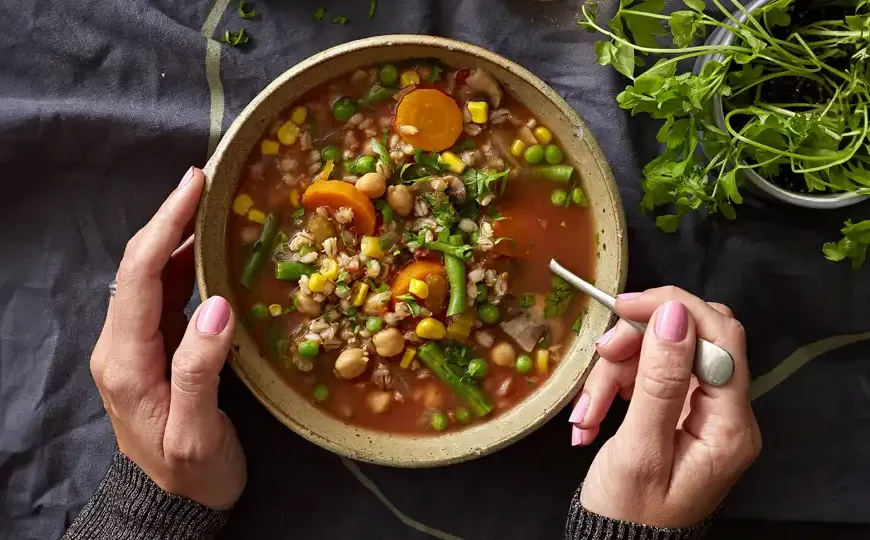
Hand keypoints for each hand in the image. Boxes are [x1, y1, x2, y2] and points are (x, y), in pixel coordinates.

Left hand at [90, 167, 245, 509]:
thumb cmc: (191, 472)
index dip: (165, 224)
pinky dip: (188, 263)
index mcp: (125, 360)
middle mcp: (122, 344)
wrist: (175, 504)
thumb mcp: (197, 432)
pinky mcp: (156, 349)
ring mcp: (136, 345)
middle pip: (140, 265)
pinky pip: (167, 294)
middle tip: (205, 178)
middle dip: (169, 217)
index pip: (140, 275)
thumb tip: (218, 304)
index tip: (194, 186)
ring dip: (178, 235)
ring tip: (212, 202)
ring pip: (153, 275)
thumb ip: (200, 369)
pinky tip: (212, 248)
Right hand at [571, 287, 760, 526]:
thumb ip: (660, 382)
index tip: (624, 306)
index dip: (674, 309)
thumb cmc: (629, 514)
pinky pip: (648, 377)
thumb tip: (674, 315)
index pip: (721, 337)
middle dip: (639, 342)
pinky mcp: (676, 413)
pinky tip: (591, 415)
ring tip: (586, 412)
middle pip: (690, 339)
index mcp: (730, 425)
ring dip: (615, 372)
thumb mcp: (639, 450)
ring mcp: (701, 411)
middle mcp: (725, 412)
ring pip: (660, 356)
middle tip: (602, 354)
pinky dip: (614, 387)